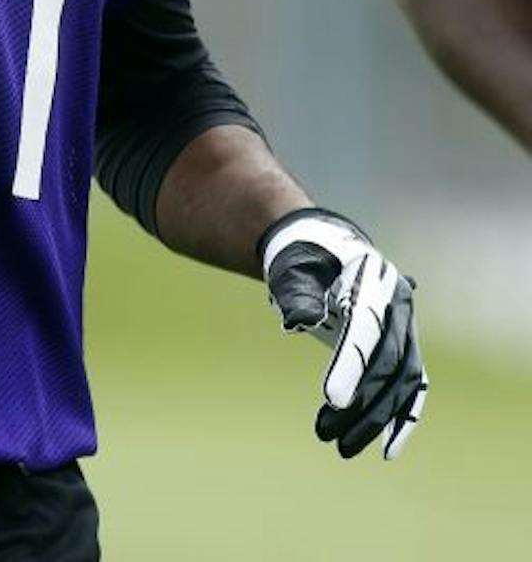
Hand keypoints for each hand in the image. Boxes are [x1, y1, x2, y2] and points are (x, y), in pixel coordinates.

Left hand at [260, 207, 427, 459]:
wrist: (323, 250)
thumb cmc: (300, 260)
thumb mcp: (290, 267)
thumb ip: (294, 292)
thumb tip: (297, 321)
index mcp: (372, 278)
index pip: (366, 328)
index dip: (351, 365)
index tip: (332, 401)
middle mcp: (399, 305)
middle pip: (389, 362)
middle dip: (362, 402)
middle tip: (325, 435)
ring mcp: (406, 328)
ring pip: (402, 382)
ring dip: (377, 418)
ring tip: (341, 447)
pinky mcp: (403, 348)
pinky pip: (411, 388)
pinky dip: (402, 418)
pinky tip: (386, 450)